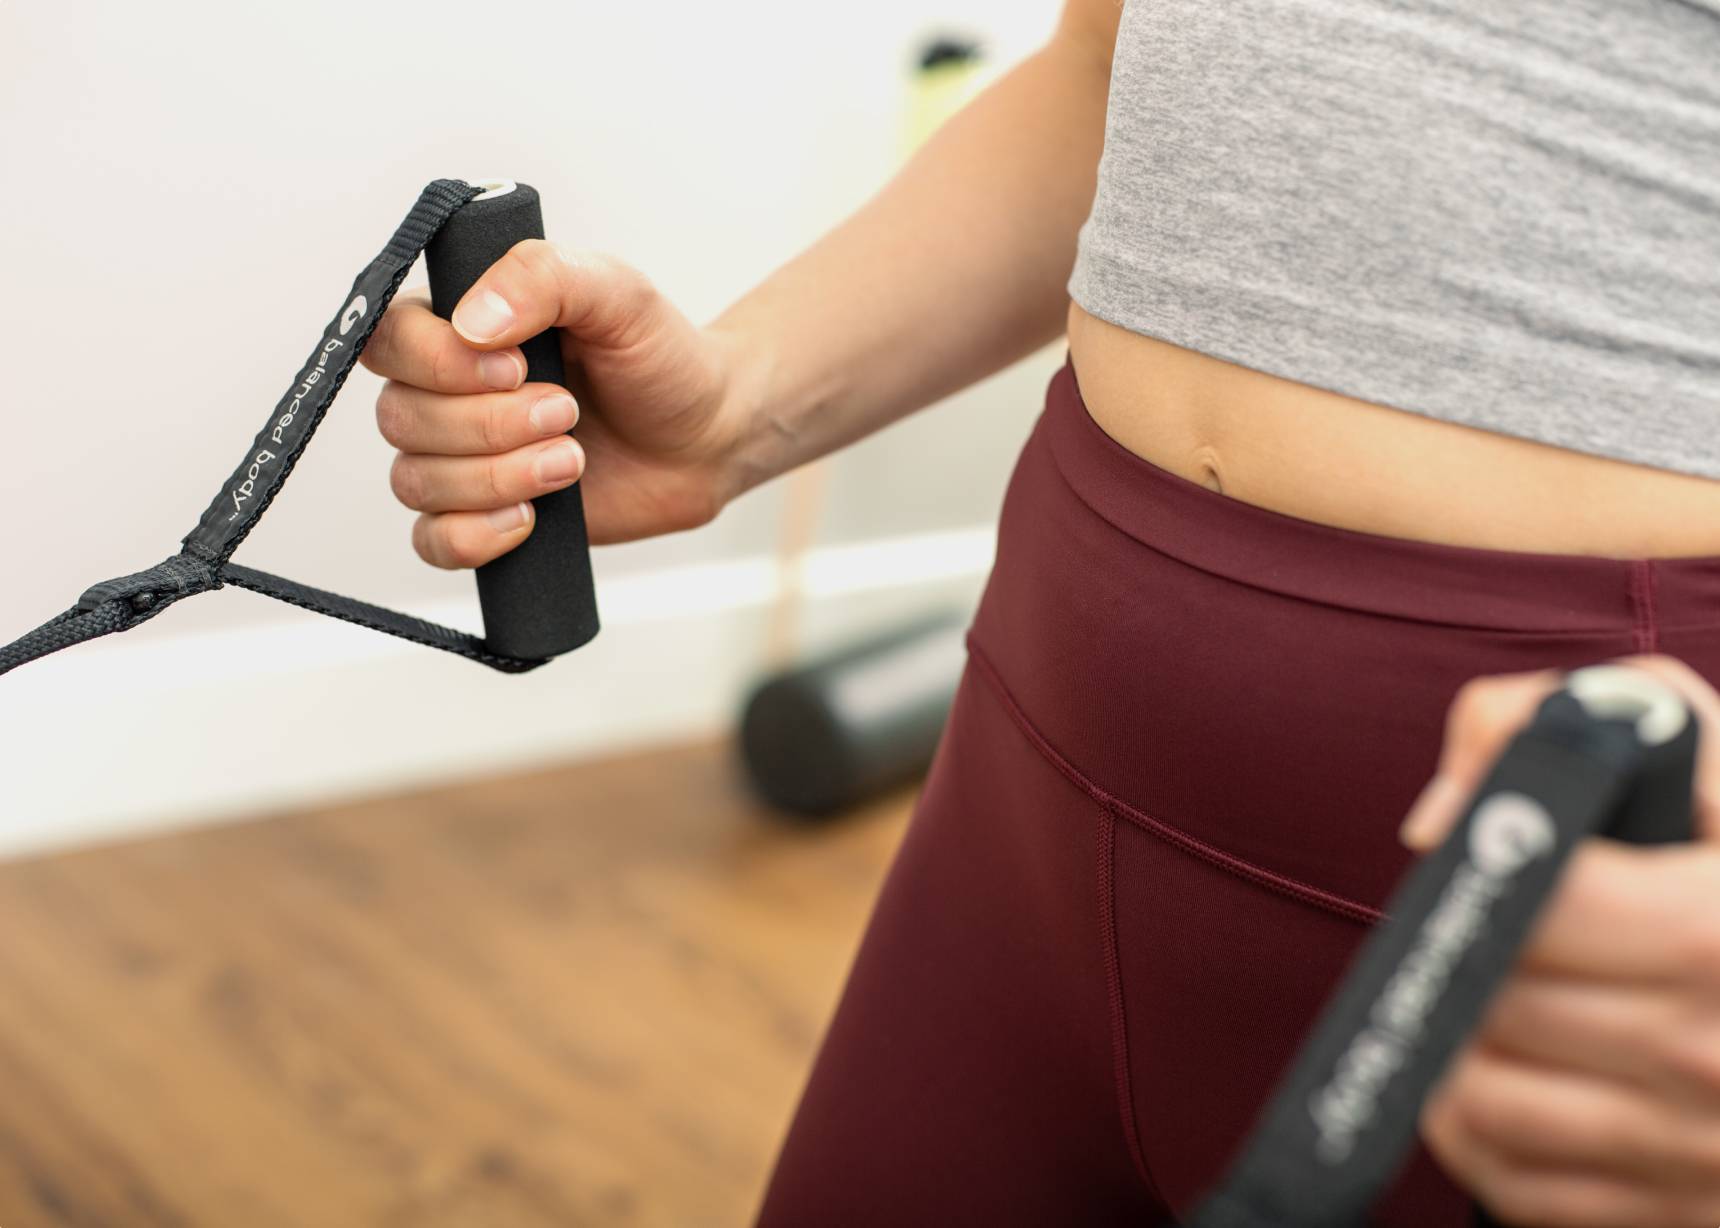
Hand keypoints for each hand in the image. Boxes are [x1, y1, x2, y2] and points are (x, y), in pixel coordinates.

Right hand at [361, 242, 751, 567]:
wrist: (706, 435)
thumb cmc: (659, 357)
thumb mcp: (615, 291)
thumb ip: (541, 277)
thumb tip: (470, 322)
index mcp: (459, 323)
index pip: (390, 341)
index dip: (439, 363)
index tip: (517, 368)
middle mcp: (444, 390)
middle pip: (400, 417)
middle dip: (489, 424)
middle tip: (568, 412)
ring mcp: (459, 458)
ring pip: (415, 481)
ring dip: (497, 477)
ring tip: (572, 459)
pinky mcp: (482, 516)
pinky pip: (433, 542)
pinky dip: (475, 536)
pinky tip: (530, 517)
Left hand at [1399, 655, 1719, 1226]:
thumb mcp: (1693, 758)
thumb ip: (1560, 721)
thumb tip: (1438, 818)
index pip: (1539, 908)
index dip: (1488, 879)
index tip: (1480, 865)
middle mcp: (1718, 1048)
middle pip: (1500, 1004)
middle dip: (1471, 962)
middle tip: (1485, 939)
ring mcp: (1702, 1144)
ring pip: (1484, 1101)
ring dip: (1457, 1049)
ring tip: (1484, 1004)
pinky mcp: (1681, 1213)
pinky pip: (1515, 1184)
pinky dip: (1480, 1135)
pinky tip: (1506, 1078)